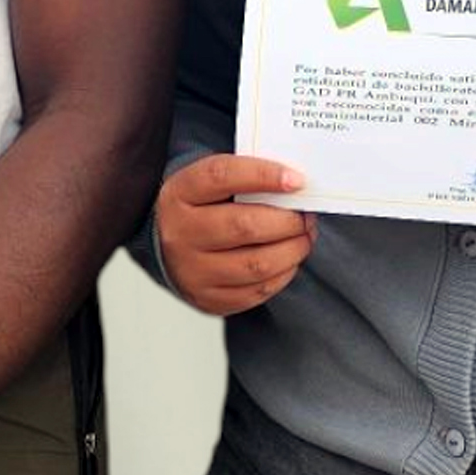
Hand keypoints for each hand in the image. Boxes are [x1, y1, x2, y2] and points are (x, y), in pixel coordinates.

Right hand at [155, 155, 314, 315]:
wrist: (170, 250)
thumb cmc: (201, 210)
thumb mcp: (210, 185)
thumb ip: (246, 179)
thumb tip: (295, 184)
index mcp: (179, 194)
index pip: (222, 176)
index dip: (263, 175)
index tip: (297, 180)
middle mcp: (180, 234)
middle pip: (245, 226)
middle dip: (288, 221)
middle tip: (305, 216)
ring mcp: (192, 271)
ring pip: (257, 264)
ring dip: (293, 249)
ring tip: (302, 237)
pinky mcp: (209, 299)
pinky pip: (258, 290)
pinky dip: (283, 273)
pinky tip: (287, 259)